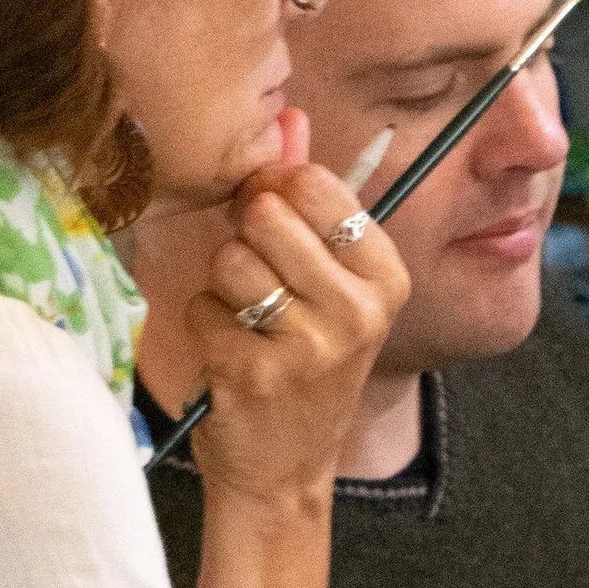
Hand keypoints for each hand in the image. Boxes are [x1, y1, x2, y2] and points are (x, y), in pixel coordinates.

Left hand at [185, 111, 408, 515]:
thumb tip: (288, 116)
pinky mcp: (256, 371)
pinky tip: (231, 358)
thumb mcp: (328, 286)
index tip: (271, 221)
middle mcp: (359, 310)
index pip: (316, 186)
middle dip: (245, 240)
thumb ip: (308, 200)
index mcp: (386, 278)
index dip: (274, 191)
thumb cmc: (303, 366)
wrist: (283, 471)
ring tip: (247, 324)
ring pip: (230, 260)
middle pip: (265, 215)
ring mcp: (310, 344)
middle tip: (257, 283)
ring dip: (222, 288)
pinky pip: (202, 307)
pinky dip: (204, 328)